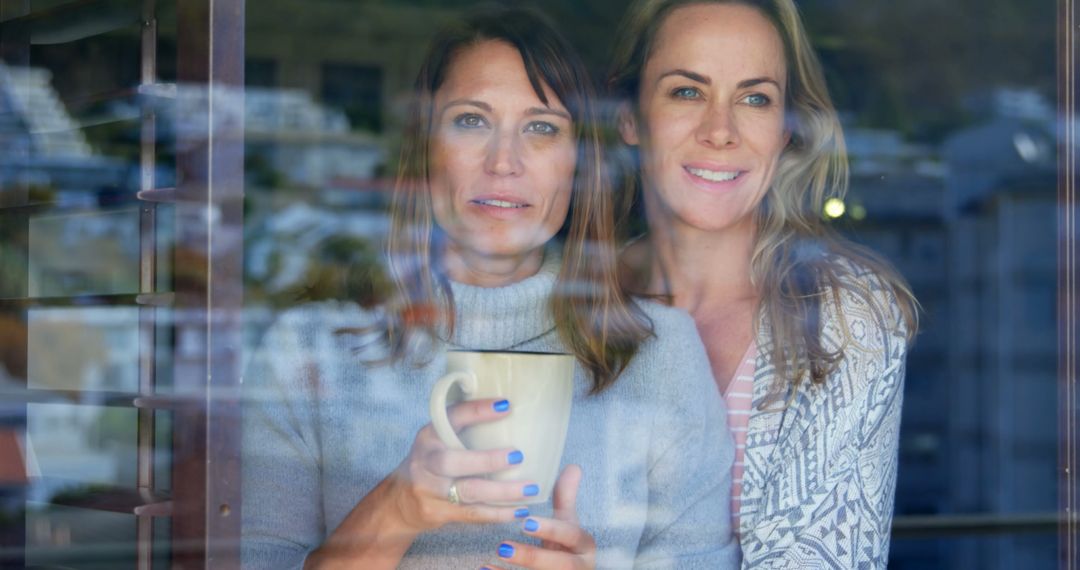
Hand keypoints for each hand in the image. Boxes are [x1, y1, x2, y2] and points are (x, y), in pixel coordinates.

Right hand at [389, 398, 536, 532]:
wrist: (400, 502)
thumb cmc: (432, 463)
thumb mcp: (438, 441)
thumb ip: (463, 429)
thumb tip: (512, 412)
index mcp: (429, 435)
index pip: (452, 418)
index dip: (478, 411)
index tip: (506, 406)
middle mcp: (425, 461)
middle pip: (452, 461)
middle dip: (487, 460)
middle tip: (518, 456)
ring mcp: (429, 490)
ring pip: (467, 491)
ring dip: (501, 492)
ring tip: (529, 488)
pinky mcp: (437, 513)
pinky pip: (472, 514)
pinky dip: (497, 513)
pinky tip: (519, 510)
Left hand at [487, 464, 596, 569]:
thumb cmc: (566, 549)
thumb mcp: (568, 524)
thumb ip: (566, 498)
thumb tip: (573, 466)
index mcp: (584, 545)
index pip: (571, 536)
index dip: (551, 530)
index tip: (526, 523)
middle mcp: (580, 566)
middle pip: (561, 564)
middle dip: (533, 556)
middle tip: (503, 546)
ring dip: (521, 567)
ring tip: (496, 555)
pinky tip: (485, 568)